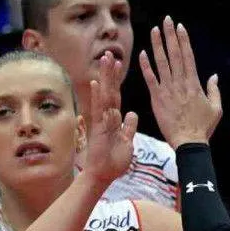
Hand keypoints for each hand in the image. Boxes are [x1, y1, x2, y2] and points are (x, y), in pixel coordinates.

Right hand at [82, 52, 138, 186]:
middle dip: (110, 73)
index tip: (118, 63)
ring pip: (104, 96)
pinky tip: (97, 83)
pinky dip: (98, 97)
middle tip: (109, 53)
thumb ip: (129, 128)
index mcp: (115, 120)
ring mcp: (101, 121)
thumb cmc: (114, 163)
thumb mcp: (127, 143)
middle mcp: (107, 117)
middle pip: (110, 91)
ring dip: (105, 77)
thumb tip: (132, 114)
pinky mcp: (97, 129)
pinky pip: (99, 110)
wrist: (103, 176)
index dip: (118, 80)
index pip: (117, 96)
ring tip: (105, 60)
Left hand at [140, 16, 221, 147]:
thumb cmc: (203, 128)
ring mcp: (168, 90)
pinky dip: (146, 66)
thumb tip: (214, 76)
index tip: (179, 27)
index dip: (183, 40)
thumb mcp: (216, 108)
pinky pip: (150, 79)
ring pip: (162, 63)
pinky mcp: (157, 99)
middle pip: (174, 54)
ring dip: (157, 45)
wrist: (189, 142)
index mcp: (194, 83)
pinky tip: (142, 53)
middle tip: (166, 20)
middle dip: (170, 35)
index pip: (187, 56)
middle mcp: (181, 83)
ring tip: (153, 30)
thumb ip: (214, 90)